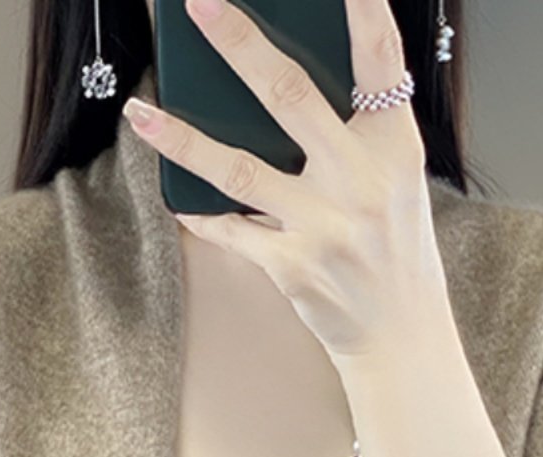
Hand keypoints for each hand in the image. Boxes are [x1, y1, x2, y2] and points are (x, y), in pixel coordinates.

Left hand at [122, 0, 451, 361]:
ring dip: (182, 138)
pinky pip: (231, 230)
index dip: (362, 8)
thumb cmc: (394, 254)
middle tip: (198, 5)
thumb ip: (356, 135)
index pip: (380, 61)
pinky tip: (176, 197)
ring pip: (239, 167)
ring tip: (141, 113)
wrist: (401, 338)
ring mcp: (325, 225)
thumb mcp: (397, 184)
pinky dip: (201, 213)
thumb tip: (278, 87)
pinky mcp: (293, 266)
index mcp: (396, 148)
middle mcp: (361, 180)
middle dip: (239, 44)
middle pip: (290, 95)